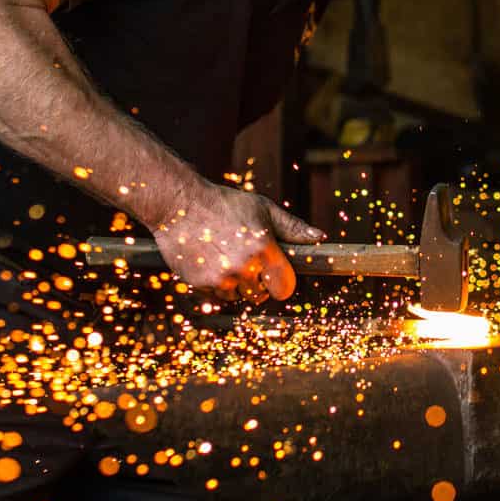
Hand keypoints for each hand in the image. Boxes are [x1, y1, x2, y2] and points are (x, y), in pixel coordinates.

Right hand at [150, 183, 325, 302]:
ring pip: (238, 296)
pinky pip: (217, 296)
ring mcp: (220, 277)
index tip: (276, 274)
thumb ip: (292, 228)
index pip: (285, 288)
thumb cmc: (225, 204)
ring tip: (226, 255)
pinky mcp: (200, 283)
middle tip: (246, 258)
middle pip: (260, 295)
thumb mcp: (263, 209)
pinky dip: (216, 284)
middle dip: (257, 282)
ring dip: (235, 284)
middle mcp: (243, 266)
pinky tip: (211, 260)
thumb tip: (320, 238)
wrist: (179, 205)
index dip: (282, 282)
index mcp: (263, 248)